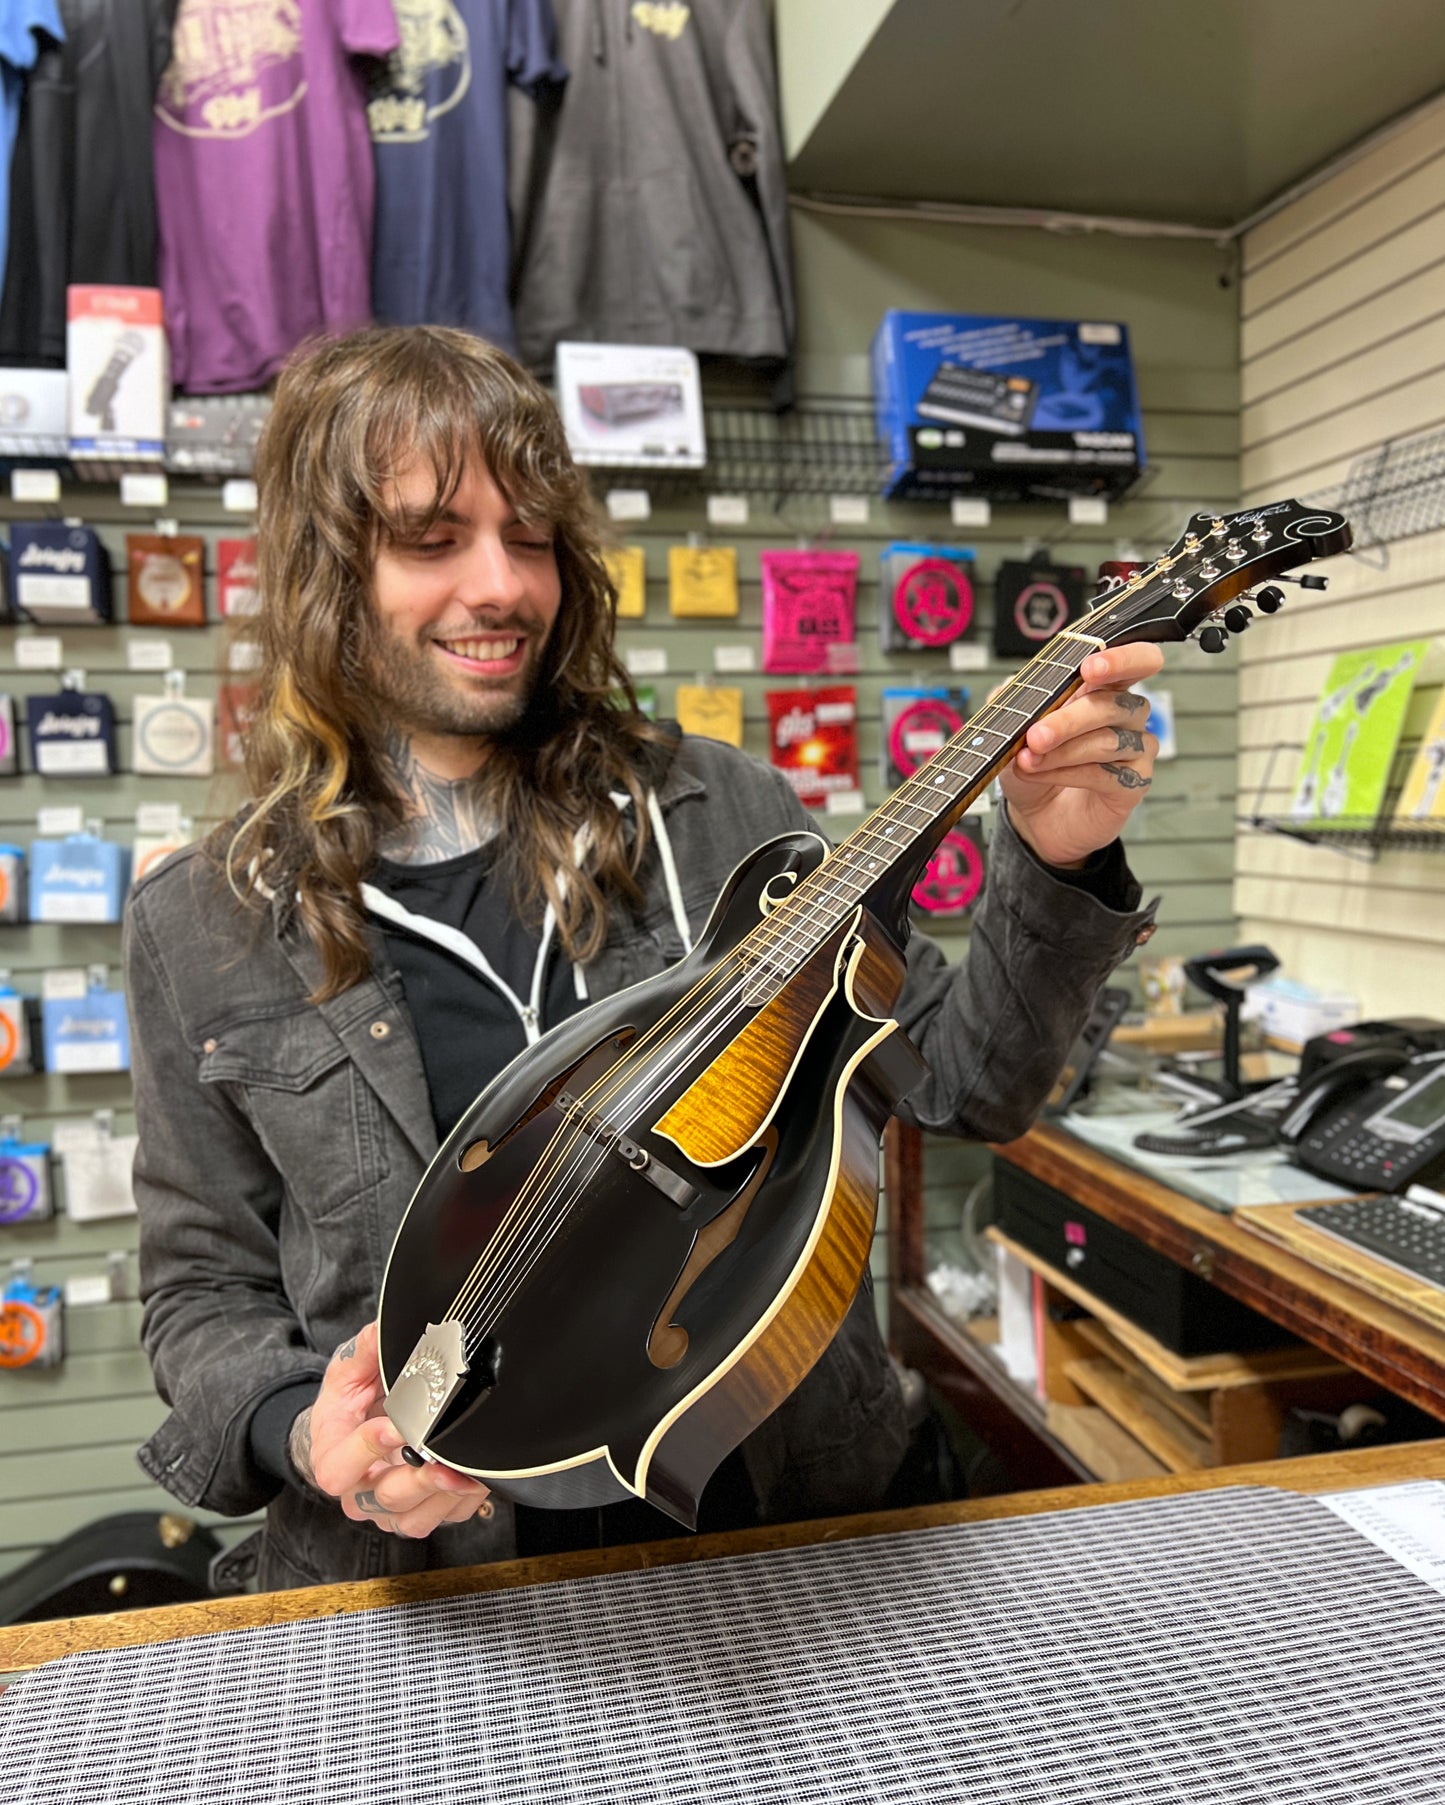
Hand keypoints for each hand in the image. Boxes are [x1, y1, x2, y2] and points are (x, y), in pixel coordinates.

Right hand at [288, 1320, 490, 1537]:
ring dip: (445, 1496)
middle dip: (418, 1479)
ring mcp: (389, 1510)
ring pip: (415, 1518)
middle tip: (443, 1459)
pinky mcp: (417, 1515)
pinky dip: (463, 1502)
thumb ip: (364, 1351)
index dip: (367, 1451)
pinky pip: (443, 1519)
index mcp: (332, 1459)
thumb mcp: (348, 1373)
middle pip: (386, 1498)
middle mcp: (359, 1493)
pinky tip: (477, 1480)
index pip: (339, 1469)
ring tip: (468, 1473)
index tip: (397, 1426)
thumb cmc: (348, 1406)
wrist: (351, 1436)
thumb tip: (383, 1327)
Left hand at [998, 643, 1163, 868]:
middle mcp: (1127, 715)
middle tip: (1036, 734)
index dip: (1121, 659)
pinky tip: (1043, 774)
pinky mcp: (1134, 784)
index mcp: (1105, 688)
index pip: (1135, 661)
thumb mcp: (1013, 728)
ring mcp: (1135, 749)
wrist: (1035, 815)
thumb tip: (1009, 687)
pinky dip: (1067, 773)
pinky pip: (1106, 773)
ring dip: (1062, 751)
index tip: (1090, 667)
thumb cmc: (1035, 764)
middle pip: (1113, 704)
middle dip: (1069, 719)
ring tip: (1028, 759)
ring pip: (1106, 741)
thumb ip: (1014, 702)